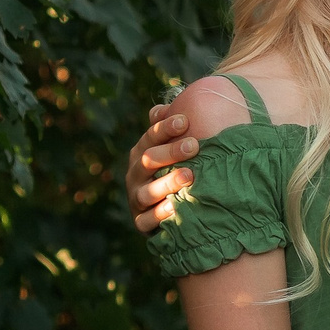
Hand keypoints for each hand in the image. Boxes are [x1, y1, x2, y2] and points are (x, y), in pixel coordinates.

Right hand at [126, 101, 199, 234]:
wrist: (166, 211)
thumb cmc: (175, 171)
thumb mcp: (172, 148)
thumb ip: (170, 129)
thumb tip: (163, 107)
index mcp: (142, 153)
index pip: (151, 137)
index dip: (165, 128)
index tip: (185, 121)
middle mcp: (136, 174)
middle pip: (148, 160)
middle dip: (170, 152)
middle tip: (193, 145)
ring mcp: (137, 199)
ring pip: (148, 191)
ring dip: (168, 183)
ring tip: (189, 176)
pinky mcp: (141, 222)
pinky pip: (146, 220)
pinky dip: (159, 215)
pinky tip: (175, 208)